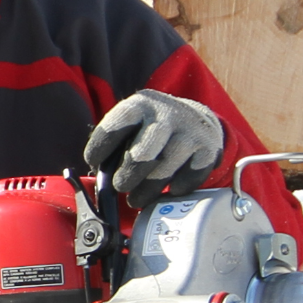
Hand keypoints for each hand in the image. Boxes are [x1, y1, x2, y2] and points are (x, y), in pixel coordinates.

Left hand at [84, 91, 224, 208]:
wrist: (197, 119)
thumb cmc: (154, 129)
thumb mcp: (134, 124)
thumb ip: (115, 145)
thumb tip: (100, 178)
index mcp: (141, 104)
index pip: (114, 127)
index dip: (99, 149)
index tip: (93, 162)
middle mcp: (167, 114)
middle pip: (141, 154)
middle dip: (127, 176)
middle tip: (121, 187)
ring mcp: (190, 132)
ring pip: (163, 172)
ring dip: (146, 191)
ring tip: (137, 198)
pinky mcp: (208, 150)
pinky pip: (187, 181)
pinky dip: (175, 189)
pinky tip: (168, 187)